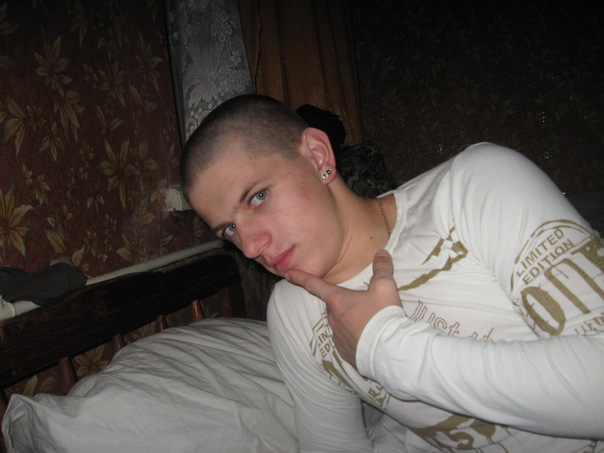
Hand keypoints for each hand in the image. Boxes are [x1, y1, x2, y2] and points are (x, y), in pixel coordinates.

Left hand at [285, 250, 400, 365]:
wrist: (387, 350)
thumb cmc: (382, 315)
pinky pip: (347, 339)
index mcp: (337, 299)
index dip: (300, 277)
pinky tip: (370, 337)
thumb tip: (381, 253)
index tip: (287, 274)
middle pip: (335, 304)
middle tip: (367, 304)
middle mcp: (332, 317)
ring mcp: (337, 336)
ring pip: (341, 322)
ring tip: (372, 321)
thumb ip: (382, 267)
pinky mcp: (345, 352)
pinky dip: (355, 336)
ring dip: (352, 319)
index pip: (314, 284)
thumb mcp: (385, 286)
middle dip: (347, 302)